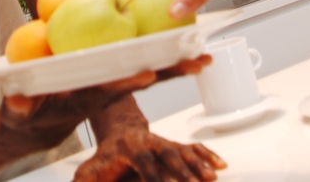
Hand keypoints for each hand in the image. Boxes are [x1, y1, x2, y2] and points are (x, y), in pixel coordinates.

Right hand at [0, 57, 212, 151]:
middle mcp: (107, 92)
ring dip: (177, 65)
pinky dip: (165, 57)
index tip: (147, 75)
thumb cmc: (29, 116)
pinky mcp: (115, 79)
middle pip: (142, 79)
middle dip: (171, 72)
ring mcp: (114, 86)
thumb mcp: (19, 115)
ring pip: (150, 71)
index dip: (128, 83)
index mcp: (86, 99)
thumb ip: (18, 109)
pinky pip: (143, 65)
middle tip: (198, 62)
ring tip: (204, 55)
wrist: (39, 126)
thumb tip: (18, 104)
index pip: (110, 91)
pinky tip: (186, 46)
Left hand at [74, 128, 225, 181]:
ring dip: (198, 164)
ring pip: (183, 150)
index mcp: (128, 147)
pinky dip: (207, 155)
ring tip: (211, 178)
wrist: (118, 133)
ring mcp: (164, 142)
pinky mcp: (175, 144)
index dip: (152, 175)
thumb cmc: (105, 158)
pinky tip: (220, 166)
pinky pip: (193, 148)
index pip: (142, 162)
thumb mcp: (89, 171)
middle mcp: (149, 141)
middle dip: (181, 171)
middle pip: (167, 154)